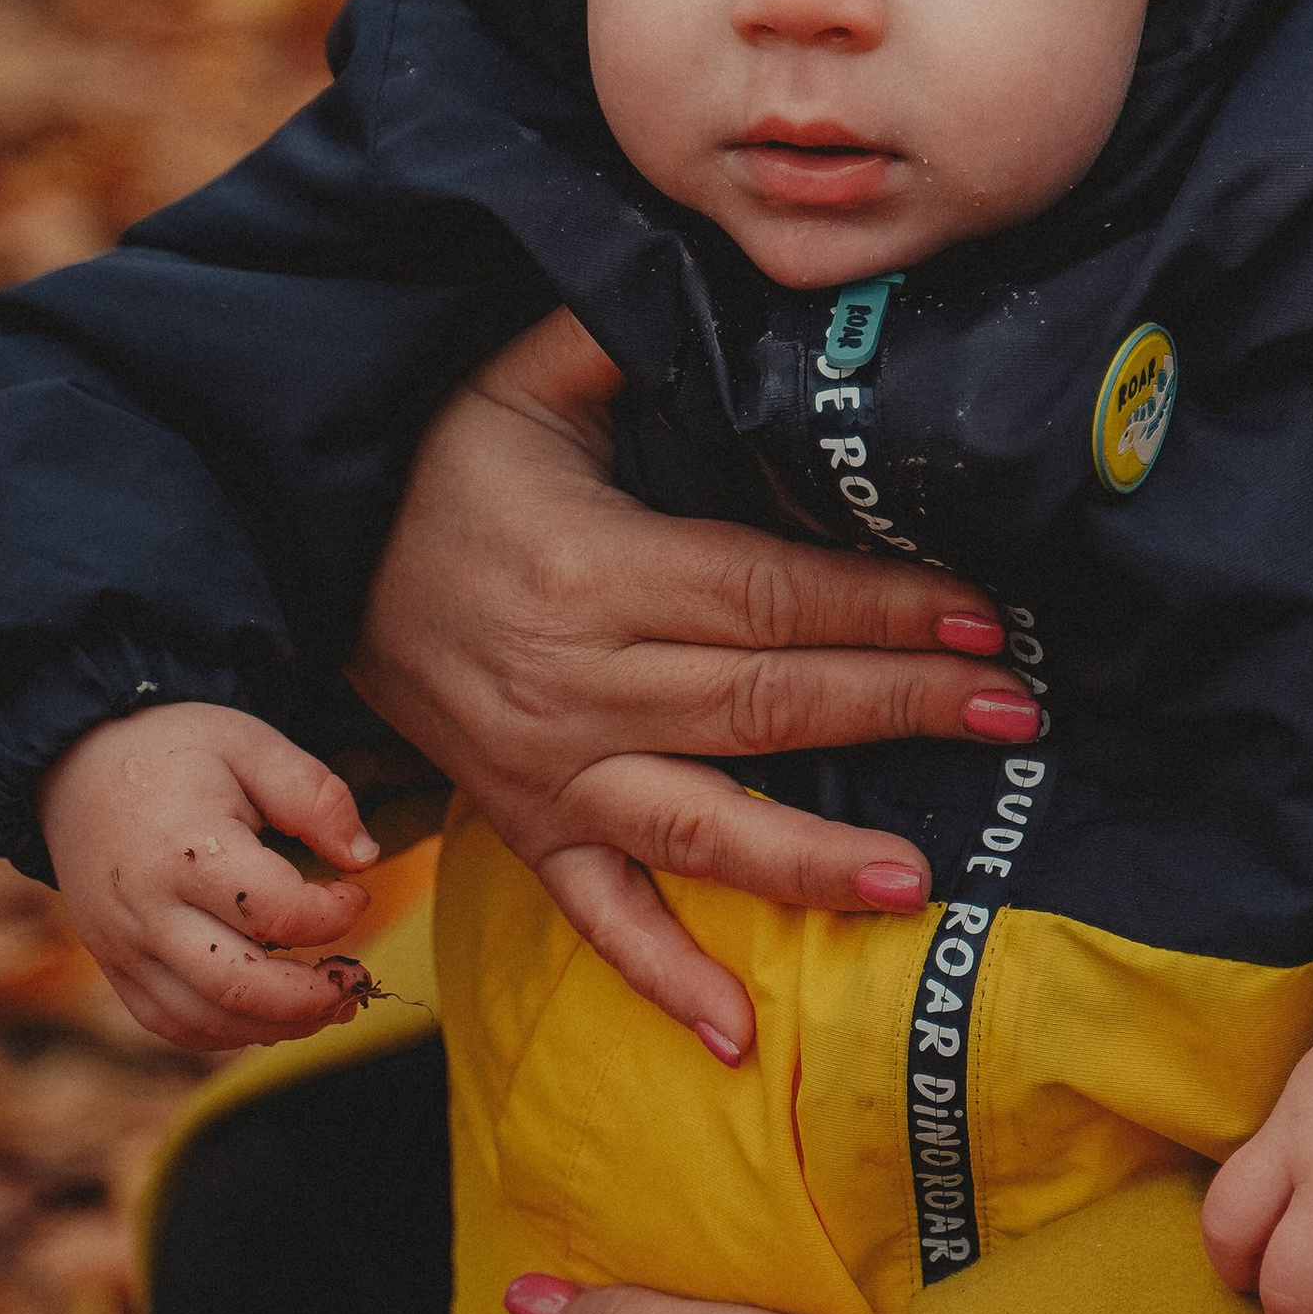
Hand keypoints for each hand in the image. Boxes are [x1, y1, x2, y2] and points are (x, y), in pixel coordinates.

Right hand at [37, 703, 380, 1052]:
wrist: (78, 768)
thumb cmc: (175, 753)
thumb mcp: (251, 746)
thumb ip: (314, 795)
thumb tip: (364, 858)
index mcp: (184, 849)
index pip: (274, 910)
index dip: (334, 915)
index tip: (358, 893)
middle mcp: (147, 910)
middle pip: (237, 985)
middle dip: (314, 997)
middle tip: (358, 979)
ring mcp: (124, 948)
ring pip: (206, 1020)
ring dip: (280, 1026)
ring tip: (331, 1003)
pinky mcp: (116, 969)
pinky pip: (173, 1025)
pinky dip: (231, 1031)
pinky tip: (274, 1011)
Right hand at [349, 308, 1033, 1052]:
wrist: (297, 562)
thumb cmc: (429, 464)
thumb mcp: (515, 376)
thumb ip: (622, 332)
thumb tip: (733, 275)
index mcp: (590, 569)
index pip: (764, 597)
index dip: (879, 609)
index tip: (984, 617)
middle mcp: (576, 682)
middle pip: (763, 704)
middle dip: (898, 708)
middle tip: (1015, 714)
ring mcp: (549, 769)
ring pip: (698, 824)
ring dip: (808, 860)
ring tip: (914, 880)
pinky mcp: (524, 825)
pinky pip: (595, 915)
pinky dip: (661, 979)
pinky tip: (736, 1037)